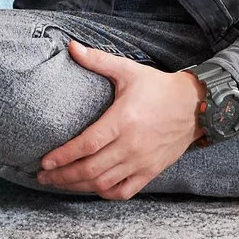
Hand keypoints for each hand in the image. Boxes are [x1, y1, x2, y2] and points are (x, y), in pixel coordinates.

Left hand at [38, 40, 201, 199]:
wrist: (195, 105)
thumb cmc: (159, 87)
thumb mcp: (128, 70)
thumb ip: (98, 60)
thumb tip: (71, 46)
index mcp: (123, 120)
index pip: (87, 144)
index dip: (64, 156)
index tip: (45, 162)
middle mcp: (131, 145)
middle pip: (91, 169)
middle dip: (63, 176)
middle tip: (43, 177)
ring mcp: (142, 162)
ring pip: (104, 184)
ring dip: (79, 186)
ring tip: (60, 183)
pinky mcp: (151, 171)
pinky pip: (124, 192)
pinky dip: (105, 193)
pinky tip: (92, 188)